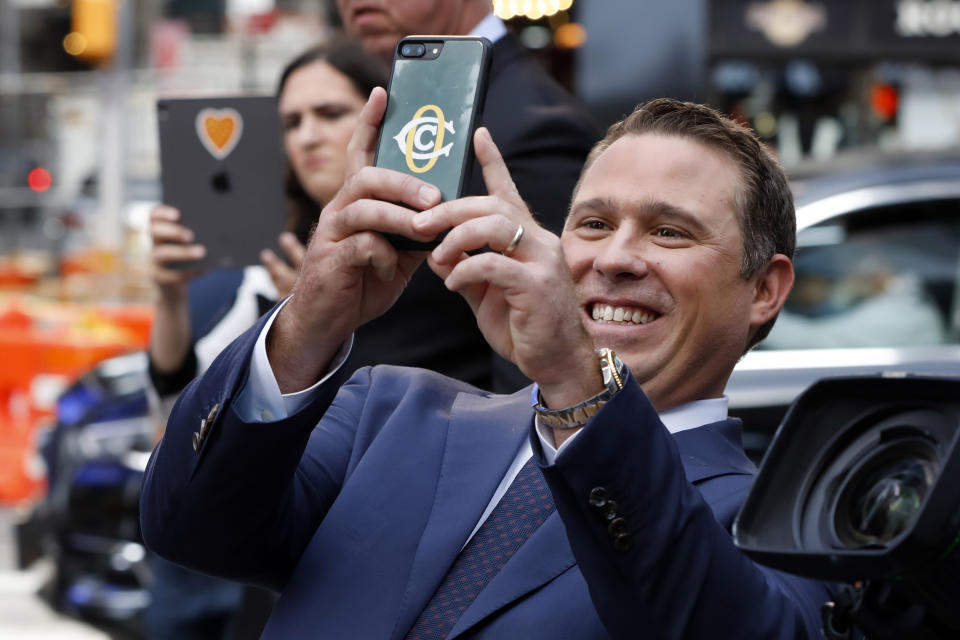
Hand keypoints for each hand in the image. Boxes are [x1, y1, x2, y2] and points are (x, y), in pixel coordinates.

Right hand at [149, 205, 205, 302]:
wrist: (174, 287)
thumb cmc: (185, 260)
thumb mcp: (187, 246)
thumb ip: (192, 234)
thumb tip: (212, 228)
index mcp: (158, 230)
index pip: (153, 216)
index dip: (163, 213)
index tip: (178, 214)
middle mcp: (151, 243)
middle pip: (155, 232)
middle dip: (173, 231)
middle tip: (191, 235)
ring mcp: (152, 261)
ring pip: (163, 253)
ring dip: (183, 252)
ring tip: (202, 251)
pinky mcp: (158, 278)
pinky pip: (172, 275)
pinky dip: (189, 272)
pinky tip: (204, 270)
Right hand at [267, 87, 441, 391]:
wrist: (327, 321)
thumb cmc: (362, 282)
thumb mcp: (397, 254)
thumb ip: (415, 232)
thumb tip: (450, 214)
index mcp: (357, 202)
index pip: (361, 153)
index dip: (371, 123)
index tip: (383, 92)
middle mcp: (340, 209)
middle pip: (368, 176)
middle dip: (405, 182)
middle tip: (436, 196)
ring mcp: (332, 233)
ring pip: (364, 207)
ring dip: (400, 215)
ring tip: (426, 227)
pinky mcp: (330, 259)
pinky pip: (360, 245)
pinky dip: (382, 253)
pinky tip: (391, 266)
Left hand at [415, 128, 601, 407]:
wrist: (557, 362)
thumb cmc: (524, 326)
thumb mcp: (488, 293)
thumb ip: (467, 268)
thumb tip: (439, 254)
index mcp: (529, 238)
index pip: (509, 191)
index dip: (493, 161)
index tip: (478, 133)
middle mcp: (540, 241)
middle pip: (491, 206)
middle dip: (449, 210)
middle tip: (419, 225)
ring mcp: (542, 261)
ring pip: (495, 226)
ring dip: (456, 237)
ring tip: (436, 257)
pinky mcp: (537, 285)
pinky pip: (493, 264)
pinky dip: (465, 269)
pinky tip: (453, 281)